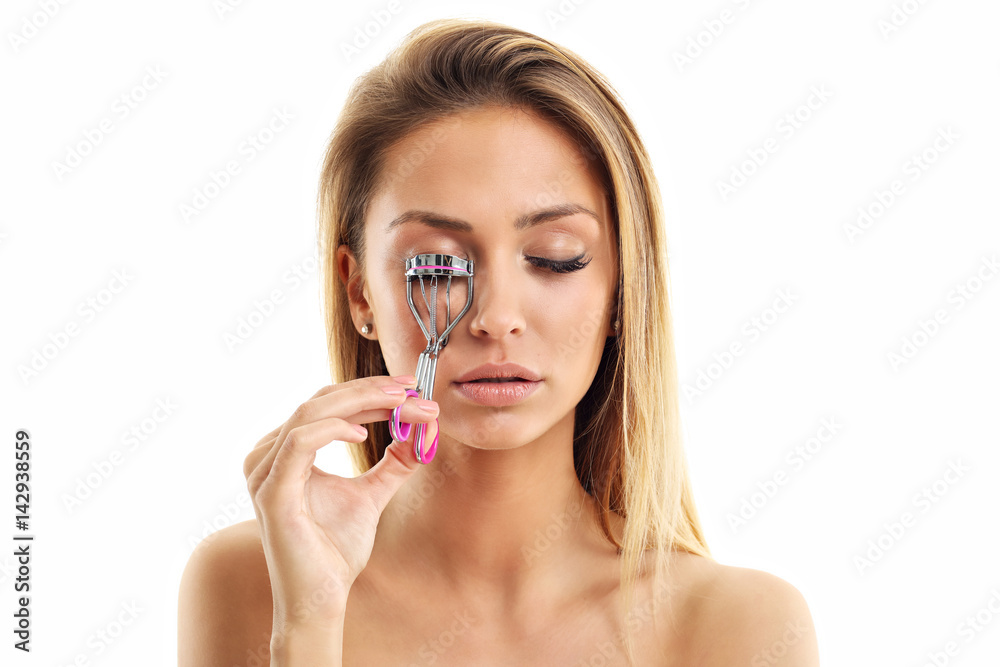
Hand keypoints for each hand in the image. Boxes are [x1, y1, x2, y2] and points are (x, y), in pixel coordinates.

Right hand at [243, 376, 437, 630]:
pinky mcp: (272, 492)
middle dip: (372, 390)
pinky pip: (298, 442)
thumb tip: (423, 432)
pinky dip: (332, 429)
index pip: (329, 404)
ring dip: (361, 402)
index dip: (371, 391)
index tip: (412, 388)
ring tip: (400, 403)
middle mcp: (268, 455)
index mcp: (286, 452)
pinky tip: (363, 432)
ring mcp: (266, 471)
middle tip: (412, 386)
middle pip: (322, 400)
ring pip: (311, 412)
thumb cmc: (335, 550)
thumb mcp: (372, 495)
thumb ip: (394, 464)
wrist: (319, 600)